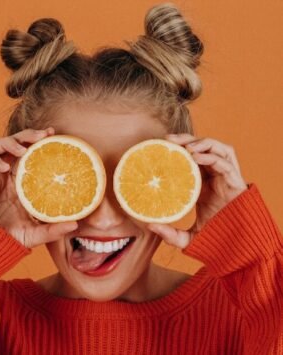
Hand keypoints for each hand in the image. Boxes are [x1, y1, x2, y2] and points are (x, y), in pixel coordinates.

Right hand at [0, 127, 77, 247]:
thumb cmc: (8, 237)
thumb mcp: (35, 233)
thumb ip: (53, 230)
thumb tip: (75, 225)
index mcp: (18, 180)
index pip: (27, 152)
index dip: (37, 140)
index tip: (53, 134)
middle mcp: (4, 173)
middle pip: (13, 143)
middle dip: (27, 135)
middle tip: (43, 134)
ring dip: (9, 143)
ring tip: (23, 150)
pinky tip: (4, 167)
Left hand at [147, 134, 247, 248]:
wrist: (236, 247)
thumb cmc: (214, 237)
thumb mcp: (187, 237)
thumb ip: (170, 234)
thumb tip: (150, 226)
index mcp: (203, 183)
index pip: (191, 158)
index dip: (178, 149)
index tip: (160, 146)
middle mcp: (215, 176)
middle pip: (203, 147)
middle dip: (187, 139)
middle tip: (168, 139)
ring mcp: (226, 178)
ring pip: (217, 149)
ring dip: (201, 142)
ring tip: (185, 147)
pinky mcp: (236, 182)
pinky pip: (225, 163)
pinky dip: (211, 156)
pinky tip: (196, 157)